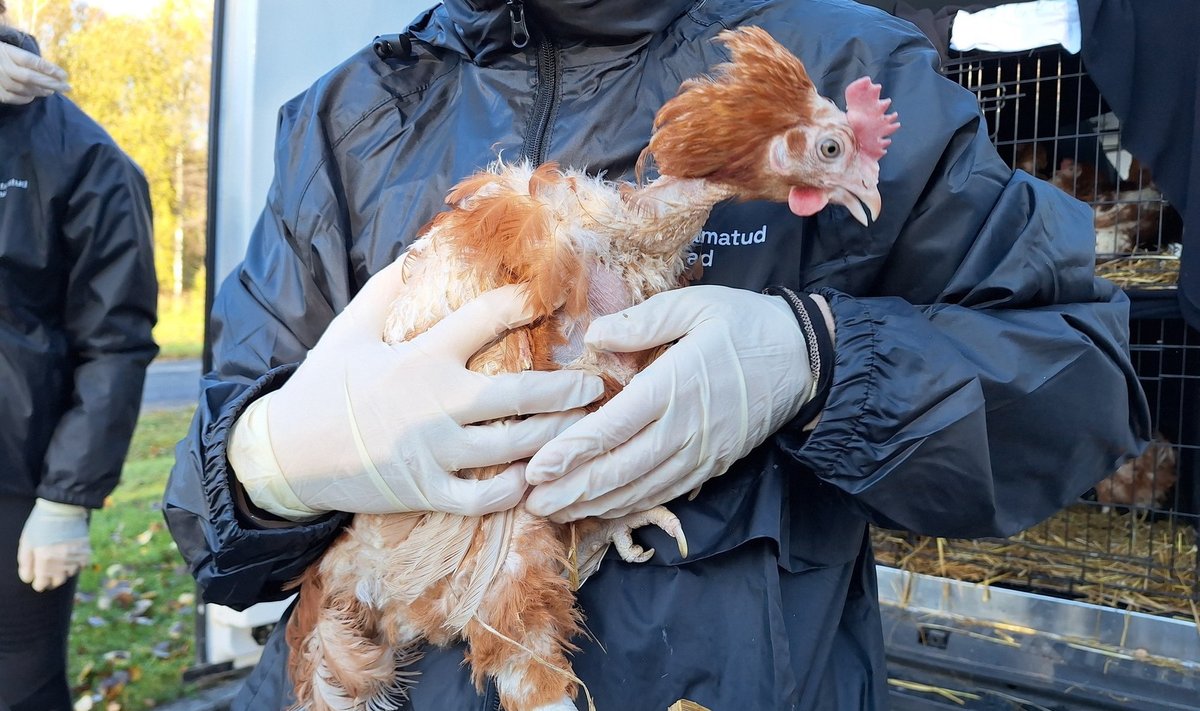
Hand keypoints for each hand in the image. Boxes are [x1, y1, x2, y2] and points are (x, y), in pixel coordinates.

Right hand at [0, 42, 68, 103]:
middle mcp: (2, 66)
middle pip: (30, 77)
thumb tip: (50, 71)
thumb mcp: (8, 50)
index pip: (31, 61)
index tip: (65, 75)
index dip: (49, 69)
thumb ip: (24, 58)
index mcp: (6, 52)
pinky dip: (26, 98)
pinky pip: (14, 98)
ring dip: (41, 91)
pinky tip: (34, 96)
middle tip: (67, 87)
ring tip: (52, 91)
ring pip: (24, 88)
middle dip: (51, 83)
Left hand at [18, 499, 90, 591]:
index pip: (41, 583)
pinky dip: (76, 564)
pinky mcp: (85, 551)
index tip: (37, 579)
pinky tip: (70, 556)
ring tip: (58, 561)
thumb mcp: (27, 541)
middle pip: (57, 582)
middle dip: (50, 579)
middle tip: (47, 570)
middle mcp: (61, 561)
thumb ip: (25, 562)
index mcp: (44, 559)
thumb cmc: (41, 523)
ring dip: (63, 571)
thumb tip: (28, 578)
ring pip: (69, 574)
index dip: (38, 583)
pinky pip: (81, 566)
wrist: (64, 507)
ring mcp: (75, 556)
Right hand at [256, 258, 604, 516]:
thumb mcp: (350, 328)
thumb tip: (420, 248)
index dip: (523, 304)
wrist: (287, 454)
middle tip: (594, 385)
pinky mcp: (426, 491)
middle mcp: (434, 405)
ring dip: (553, 437)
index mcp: (421, 358)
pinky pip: (482, 498)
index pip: (484, 320)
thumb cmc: (324, 385)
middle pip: (518, 395)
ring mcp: (433, 452)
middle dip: (564, 389)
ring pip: (511, 448)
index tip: (552, 297)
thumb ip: (388, 288)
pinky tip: (533, 476)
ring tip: (580, 429)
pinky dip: (513, 490)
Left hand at [525, 285, 814, 521]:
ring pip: (638, 488)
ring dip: (593, 504)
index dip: (571, 451)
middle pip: (619, 469)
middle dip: (571, 490)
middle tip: (530, 503)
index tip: (535, 468)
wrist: (804, 359)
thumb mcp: (695, 305)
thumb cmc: (744, 324)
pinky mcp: (710, 466)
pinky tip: (600, 509)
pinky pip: (662, 492)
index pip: (613, 428)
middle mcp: (684, 429)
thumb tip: (594, 337)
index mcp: (674, 386)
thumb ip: (642, 321)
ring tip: (553, 513)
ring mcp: (698, 453)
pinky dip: (628, 505)